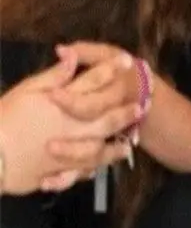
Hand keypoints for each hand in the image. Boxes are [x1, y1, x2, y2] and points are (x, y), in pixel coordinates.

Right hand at [0, 51, 140, 194]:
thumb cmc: (3, 118)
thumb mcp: (25, 90)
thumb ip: (53, 76)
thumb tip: (70, 55)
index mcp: (64, 103)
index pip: (94, 82)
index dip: (111, 70)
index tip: (126, 62)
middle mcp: (73, 127)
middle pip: (107, 118)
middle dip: (124, 112)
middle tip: (140, 107)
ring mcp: (70, 151)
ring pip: (101, 149)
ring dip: (116, 147)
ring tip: (128, 144)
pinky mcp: (59, 172)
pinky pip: (82, 172)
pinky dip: (92, 170)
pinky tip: (98, 169)